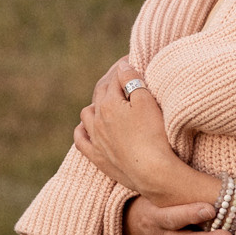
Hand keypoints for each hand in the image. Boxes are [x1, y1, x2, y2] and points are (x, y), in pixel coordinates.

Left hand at [73, 62, 184, 199]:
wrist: (152, 173)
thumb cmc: (154, 135)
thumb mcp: (147, 102)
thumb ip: (132, 81)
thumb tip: (122, 67)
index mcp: (109, 104)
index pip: (115, 78)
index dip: (124, 67)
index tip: (132, 60)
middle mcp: (97, 120)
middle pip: (100, 93)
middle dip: (110, 82)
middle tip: (123, 76)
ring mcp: (96, 139)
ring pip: (87, 115)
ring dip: (95, 104)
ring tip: (107, 101)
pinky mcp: (98, 157)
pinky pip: (81, 141)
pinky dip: (82, 131)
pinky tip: (85, 127)